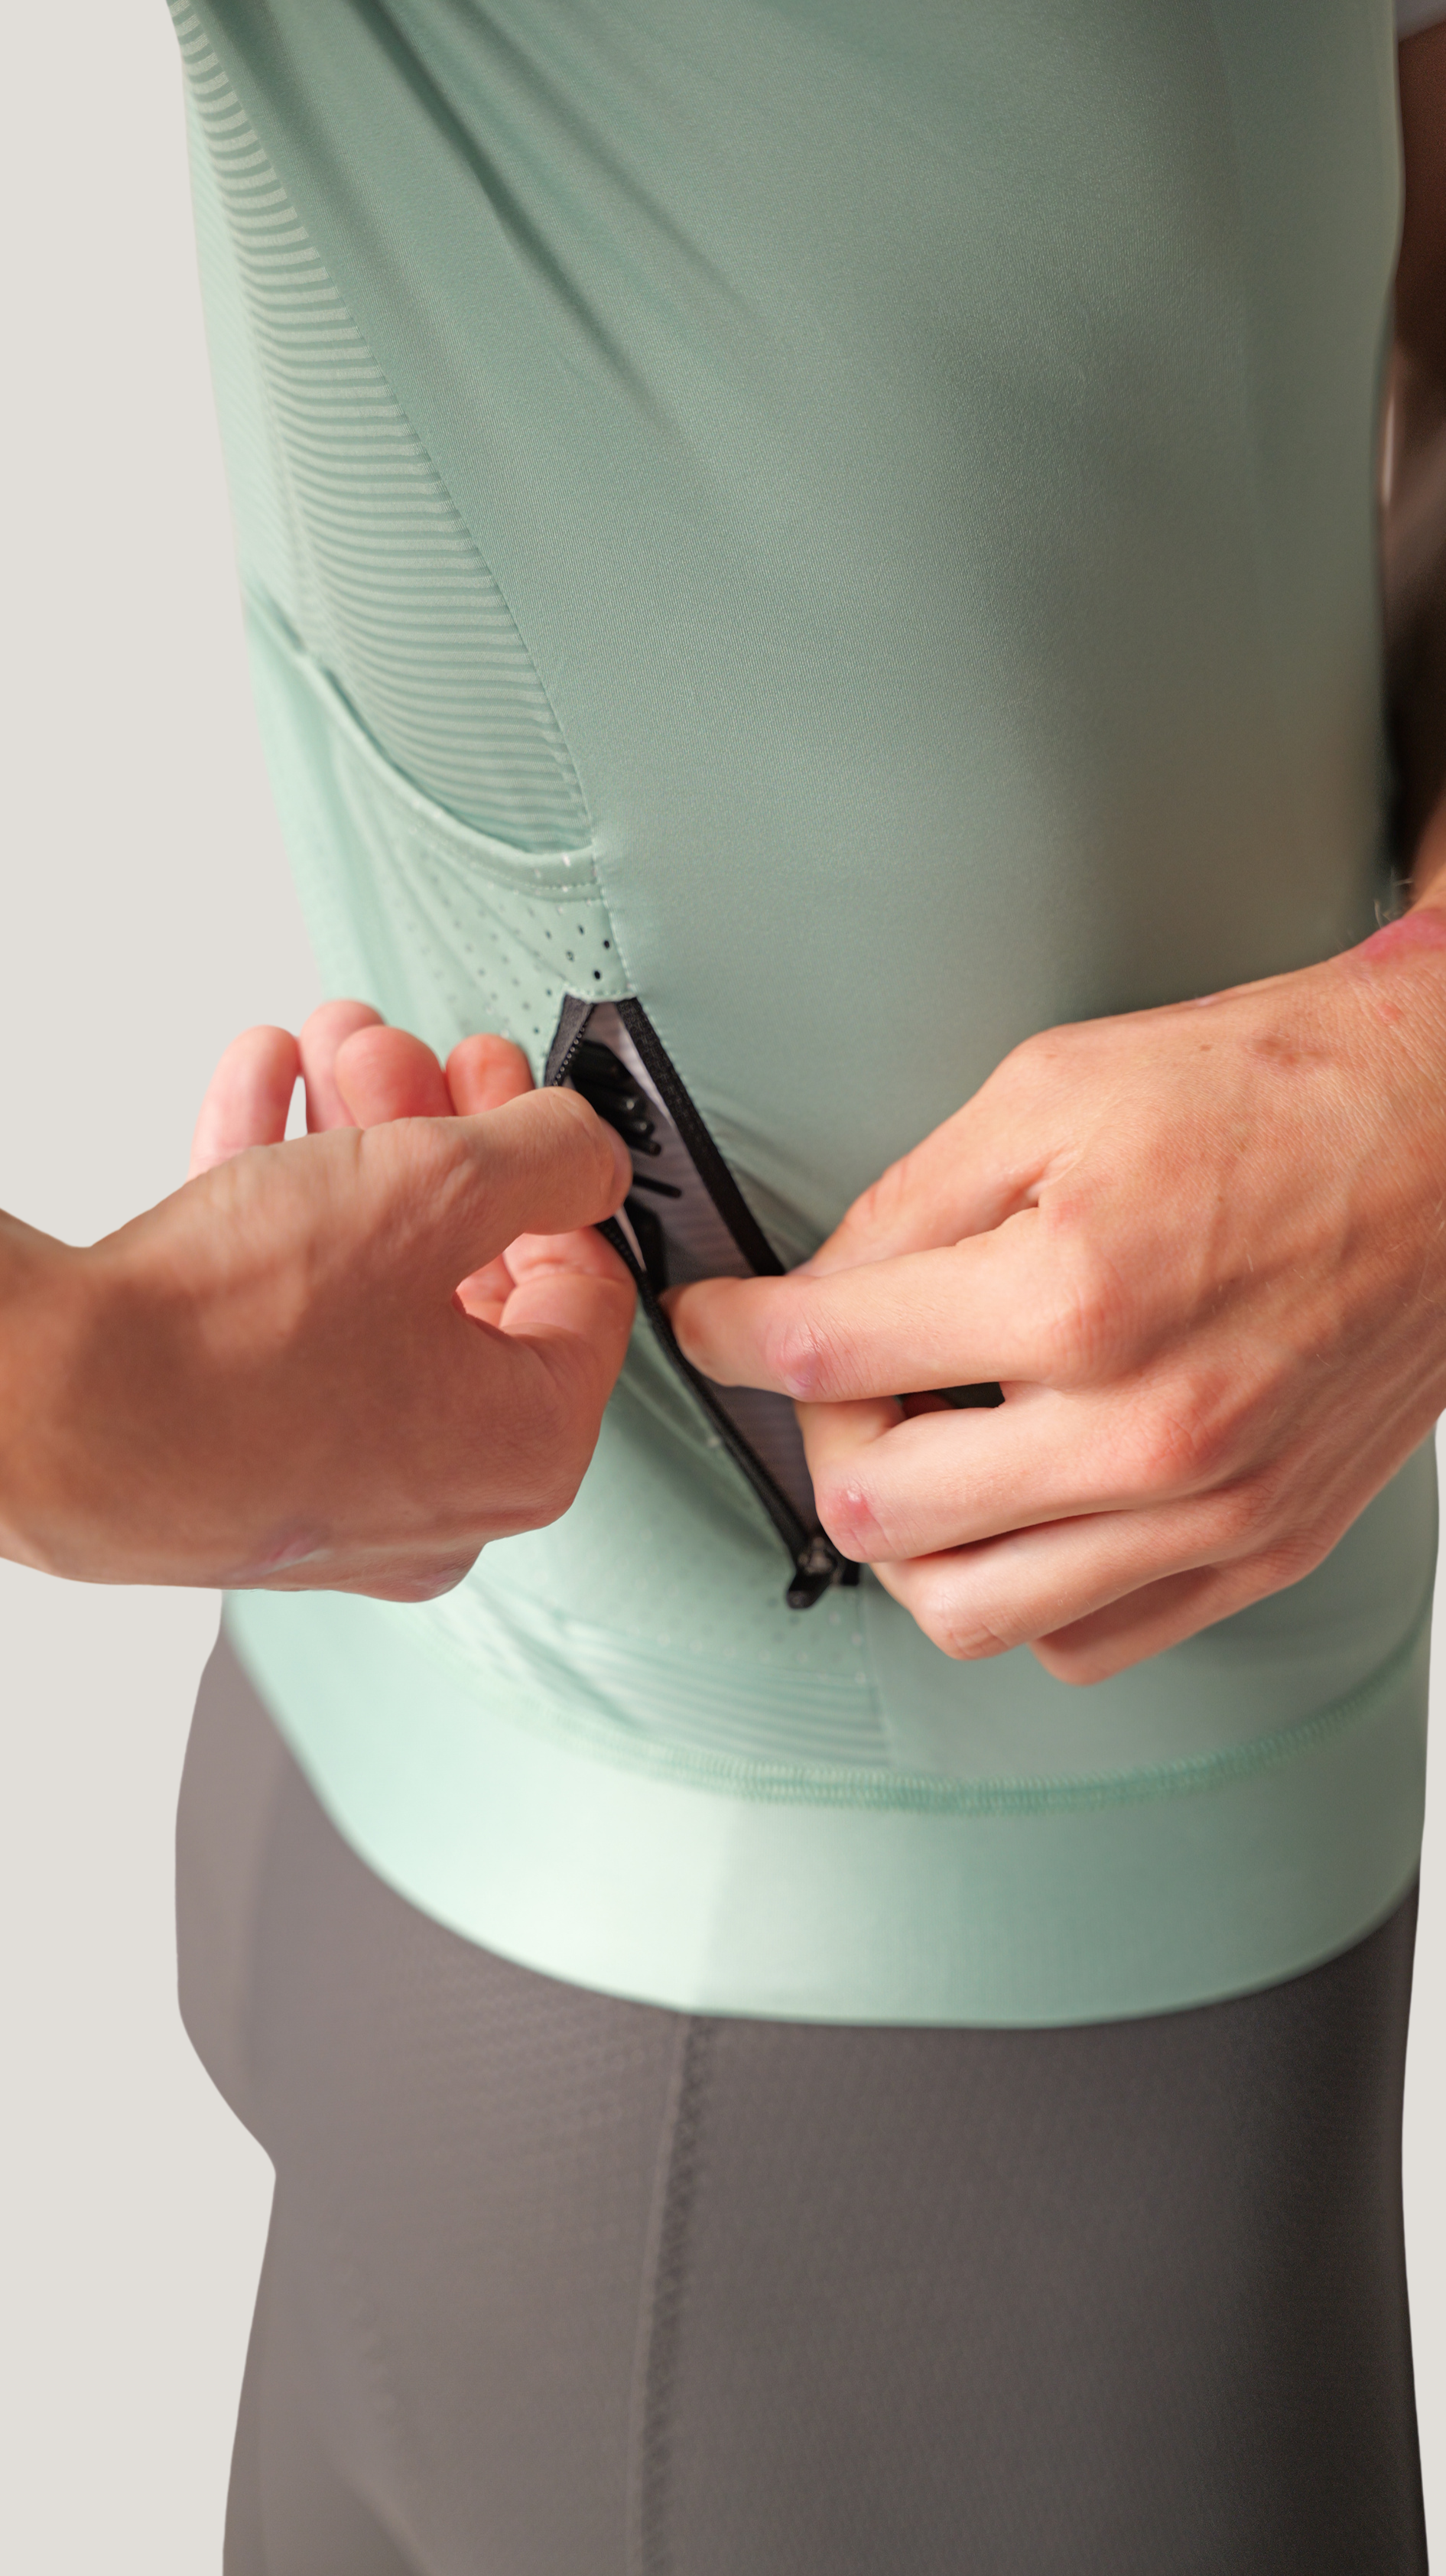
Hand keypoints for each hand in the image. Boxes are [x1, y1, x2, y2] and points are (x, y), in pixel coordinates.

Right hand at [0, 1002, 632, 1595]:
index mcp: (519, 1452)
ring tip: (324, 1048)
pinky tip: (257, 1094)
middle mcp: (433, 1491)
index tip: (507, 1094)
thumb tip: (586, 1155)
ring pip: (363, 1279)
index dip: (548, 1169)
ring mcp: (325, 1479)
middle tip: (402, 1056)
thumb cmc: (234, 1344)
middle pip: (466, 1275)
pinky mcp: (229, 1453)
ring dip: (350, 1143)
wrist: (41, 1411)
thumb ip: (548, 1155)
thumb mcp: (436, 1188)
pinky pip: (278, 1310)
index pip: (585, 1294)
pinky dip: (276, 1195)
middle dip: (431, 1133)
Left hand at [669, 909, 1445, 1683]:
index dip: (734, 1333)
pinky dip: (1021, 1592)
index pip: (826, 1353)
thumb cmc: (1274, 1094)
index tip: (718, 1325)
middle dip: (824, 1436)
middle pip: (875, 1510)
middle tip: (844, 1377)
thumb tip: (807, 1294)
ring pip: (966, 1611)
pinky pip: (1084, 1643)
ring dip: (909, 1538)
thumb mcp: (1055, 1088)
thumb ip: (909, 1205)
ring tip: (928, 1449)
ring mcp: (1211, 1510)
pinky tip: (1023, 1505)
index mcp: (1077, 1292)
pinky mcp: (1262, 1549)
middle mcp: (1147, 1427)